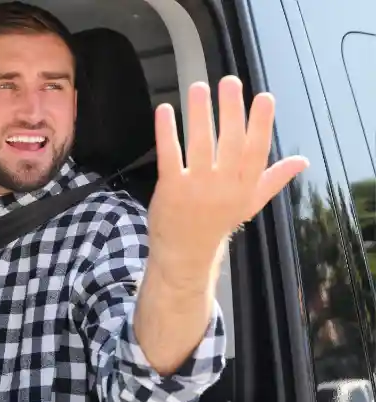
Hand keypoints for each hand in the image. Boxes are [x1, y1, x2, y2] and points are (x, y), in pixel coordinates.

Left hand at [147, 75, 308, 283]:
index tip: (264, 97)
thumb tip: (302, 161)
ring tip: (198, 87)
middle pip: (230, 144)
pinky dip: (167, 132)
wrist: (186, 252)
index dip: (261, 124)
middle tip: (229, 82)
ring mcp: (196, 187)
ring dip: (199, 114)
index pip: (257, 152)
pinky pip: (170, 155)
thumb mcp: (250, 202)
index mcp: (245, 187)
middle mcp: (223, 186)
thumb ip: (274, 179)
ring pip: (200, 145)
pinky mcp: (171, 188)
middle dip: (230, 111)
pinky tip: (165, 110)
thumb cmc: (218, 222)